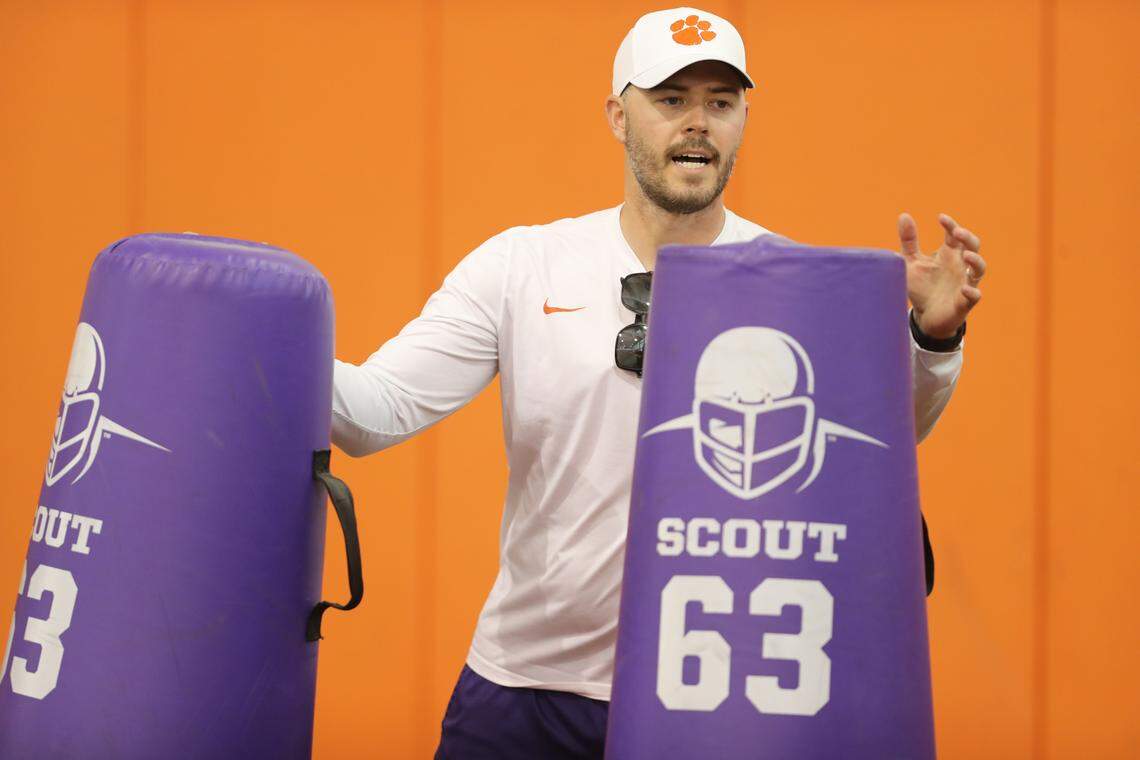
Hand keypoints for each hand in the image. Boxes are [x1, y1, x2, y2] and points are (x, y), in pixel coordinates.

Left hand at [897, 212, 985, 338]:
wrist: (925, 316)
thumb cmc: (921, 286)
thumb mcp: (911, 262)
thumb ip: (909, 241)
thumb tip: (904, 215)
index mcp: (949, 254)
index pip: (955, 235)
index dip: (951, 225)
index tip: (941, 218)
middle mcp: (960, 266)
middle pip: (973, 246)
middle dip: (968, 238)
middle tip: (957, 232)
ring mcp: (965, 283)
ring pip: (979, 269)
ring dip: (975, 261)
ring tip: (966, 255)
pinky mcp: (964, 302)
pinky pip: (974, 296)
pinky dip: (972, 292)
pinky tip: (964, 289)